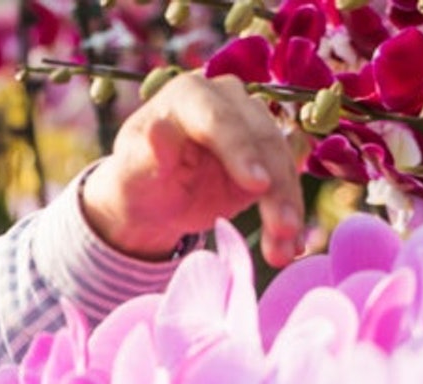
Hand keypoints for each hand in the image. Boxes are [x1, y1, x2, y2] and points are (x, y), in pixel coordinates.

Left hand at [81, 71, 305, 268]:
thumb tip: (158, 130)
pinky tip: (290, 247)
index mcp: (190, 95)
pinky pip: (284, 184)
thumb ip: (147, 153)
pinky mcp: (267, 157)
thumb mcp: (132, 170)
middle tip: (284, 227)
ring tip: (285, 250)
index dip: (241, 152)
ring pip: (280, 163)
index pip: (219, 119)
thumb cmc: (138, 178)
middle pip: (261, 139)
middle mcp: (228, 100)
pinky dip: (288, 216)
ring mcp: (252, 125)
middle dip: (276, 186)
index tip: (258, 185)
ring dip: (287, 207)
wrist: (153, 197)